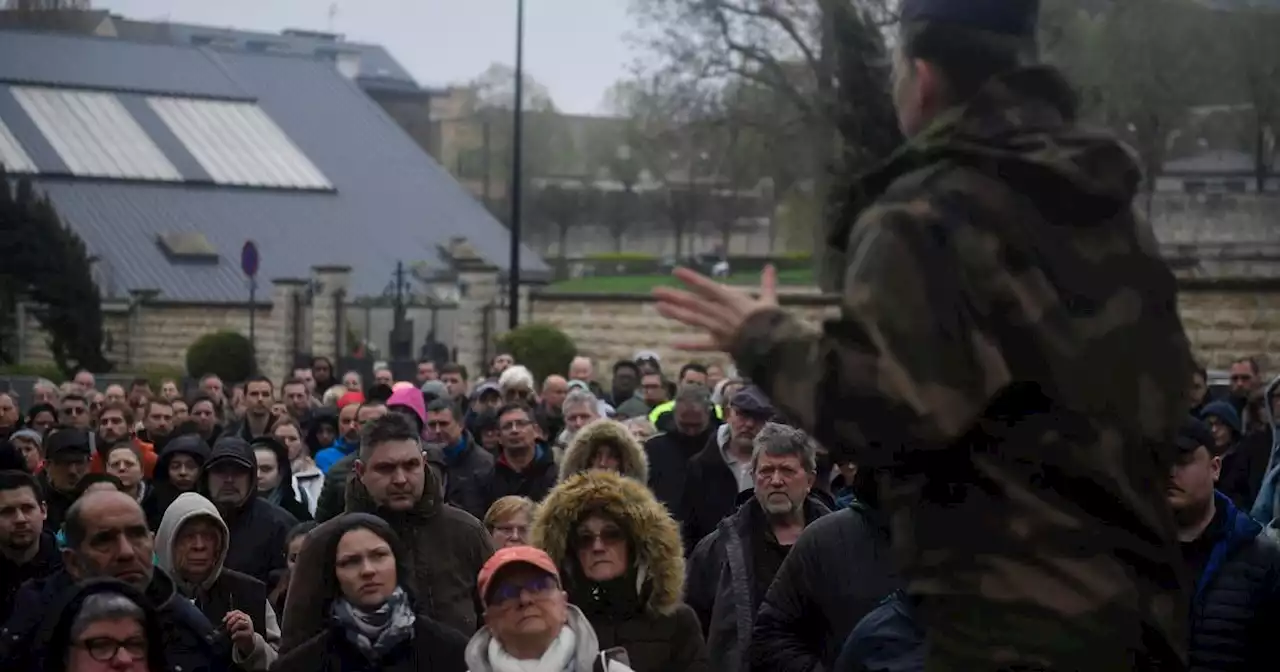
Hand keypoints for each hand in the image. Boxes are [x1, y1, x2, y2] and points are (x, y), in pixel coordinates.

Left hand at [223, 610, 254, 654]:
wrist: (248, 643)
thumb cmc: (242, 633)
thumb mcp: (237, 625)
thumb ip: (232, 619)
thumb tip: (227, 613)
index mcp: (245, 617)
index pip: (237, 612)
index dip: (230, 615)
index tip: (224, 620)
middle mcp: (248, 620)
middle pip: (238, 616)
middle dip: (230, 621)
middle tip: (228, 628)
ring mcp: (249, 627)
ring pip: (239, 622)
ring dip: (233, 628)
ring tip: (231, 632)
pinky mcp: (248, 634)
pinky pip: (239, 633)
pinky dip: (234, 635)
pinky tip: (233, 637)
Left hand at [652, 265, 778, 351]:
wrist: (775, 345)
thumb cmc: (772, 321)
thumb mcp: (770, 300)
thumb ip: (768, 283)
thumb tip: (770, 266)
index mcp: (732, 300)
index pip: (708, 286)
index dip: (692, 279)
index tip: (676, 271)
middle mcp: (721, 313)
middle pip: (694, 303)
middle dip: (674, 296)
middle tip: (656, 291)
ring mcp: (719, 329)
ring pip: (694, 320)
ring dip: (675, 314)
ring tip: (658, 308)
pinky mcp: (721, 345)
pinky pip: (703, 345)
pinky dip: (689, 344)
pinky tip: (673, 343)